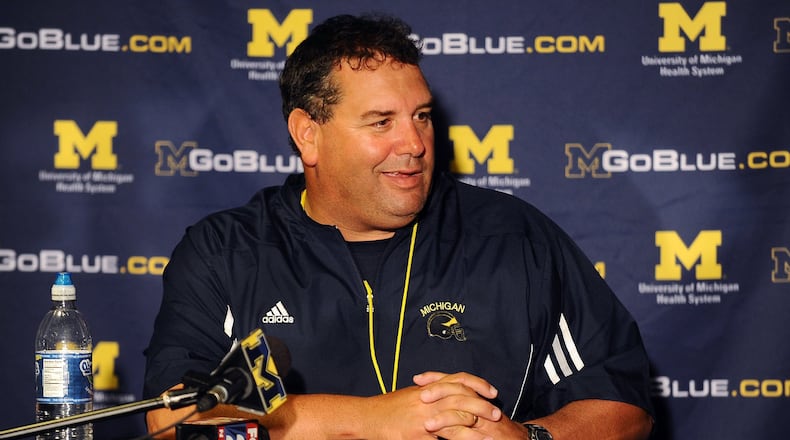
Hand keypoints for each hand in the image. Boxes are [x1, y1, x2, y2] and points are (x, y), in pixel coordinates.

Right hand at [359, 371, 501, 438]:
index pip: (458, 380)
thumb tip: (449, 394)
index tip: (492, 392)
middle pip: (461, 399)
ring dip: (474, 429)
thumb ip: (430, 394)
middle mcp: (427, 400)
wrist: (367, 417)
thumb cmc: (388, 408)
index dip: (478, 384)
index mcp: (428, 389)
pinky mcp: (417, 436)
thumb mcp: (411, 396)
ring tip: (488, 436)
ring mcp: (423, 418)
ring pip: (455, 420)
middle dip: (482, 406)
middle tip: (496, 414)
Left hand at [413, 371, 529, 439]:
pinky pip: (469, 433)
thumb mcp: (474, 410)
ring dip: (444, 418)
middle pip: (458, 390)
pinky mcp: (485, 435)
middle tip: (421, 396)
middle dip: (438, 392)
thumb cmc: (492, 426)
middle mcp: (478, 402)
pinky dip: (456, 435)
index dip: (435, 378)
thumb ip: (457, 405)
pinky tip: (443, 437)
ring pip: (463, 412)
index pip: (453, 380)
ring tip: (428, 425)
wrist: (516, 439)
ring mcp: (483, 418)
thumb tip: (431, 402)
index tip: (417, 378)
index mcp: (473, 395)